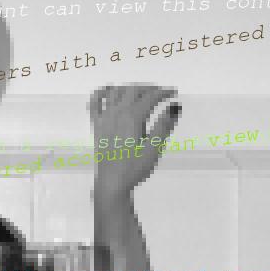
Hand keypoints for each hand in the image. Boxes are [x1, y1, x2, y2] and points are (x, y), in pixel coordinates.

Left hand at [89, 84, 180, 198]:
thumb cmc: (134, 168)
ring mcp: (104, 117)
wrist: (111, 182)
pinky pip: (95, 102)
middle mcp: (116, 112)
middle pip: (134, 90)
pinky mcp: (96, 125)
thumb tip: (174, 106)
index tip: (173, 93)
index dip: (164, 93)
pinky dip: (102, 92)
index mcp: (132, 117)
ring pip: (116, 91)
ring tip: (141, 93)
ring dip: (130, 88)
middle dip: (149, 88)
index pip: (151, 97)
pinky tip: (110, 91)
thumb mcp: (154, 148)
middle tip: (161, 93)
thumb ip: (164, 125)